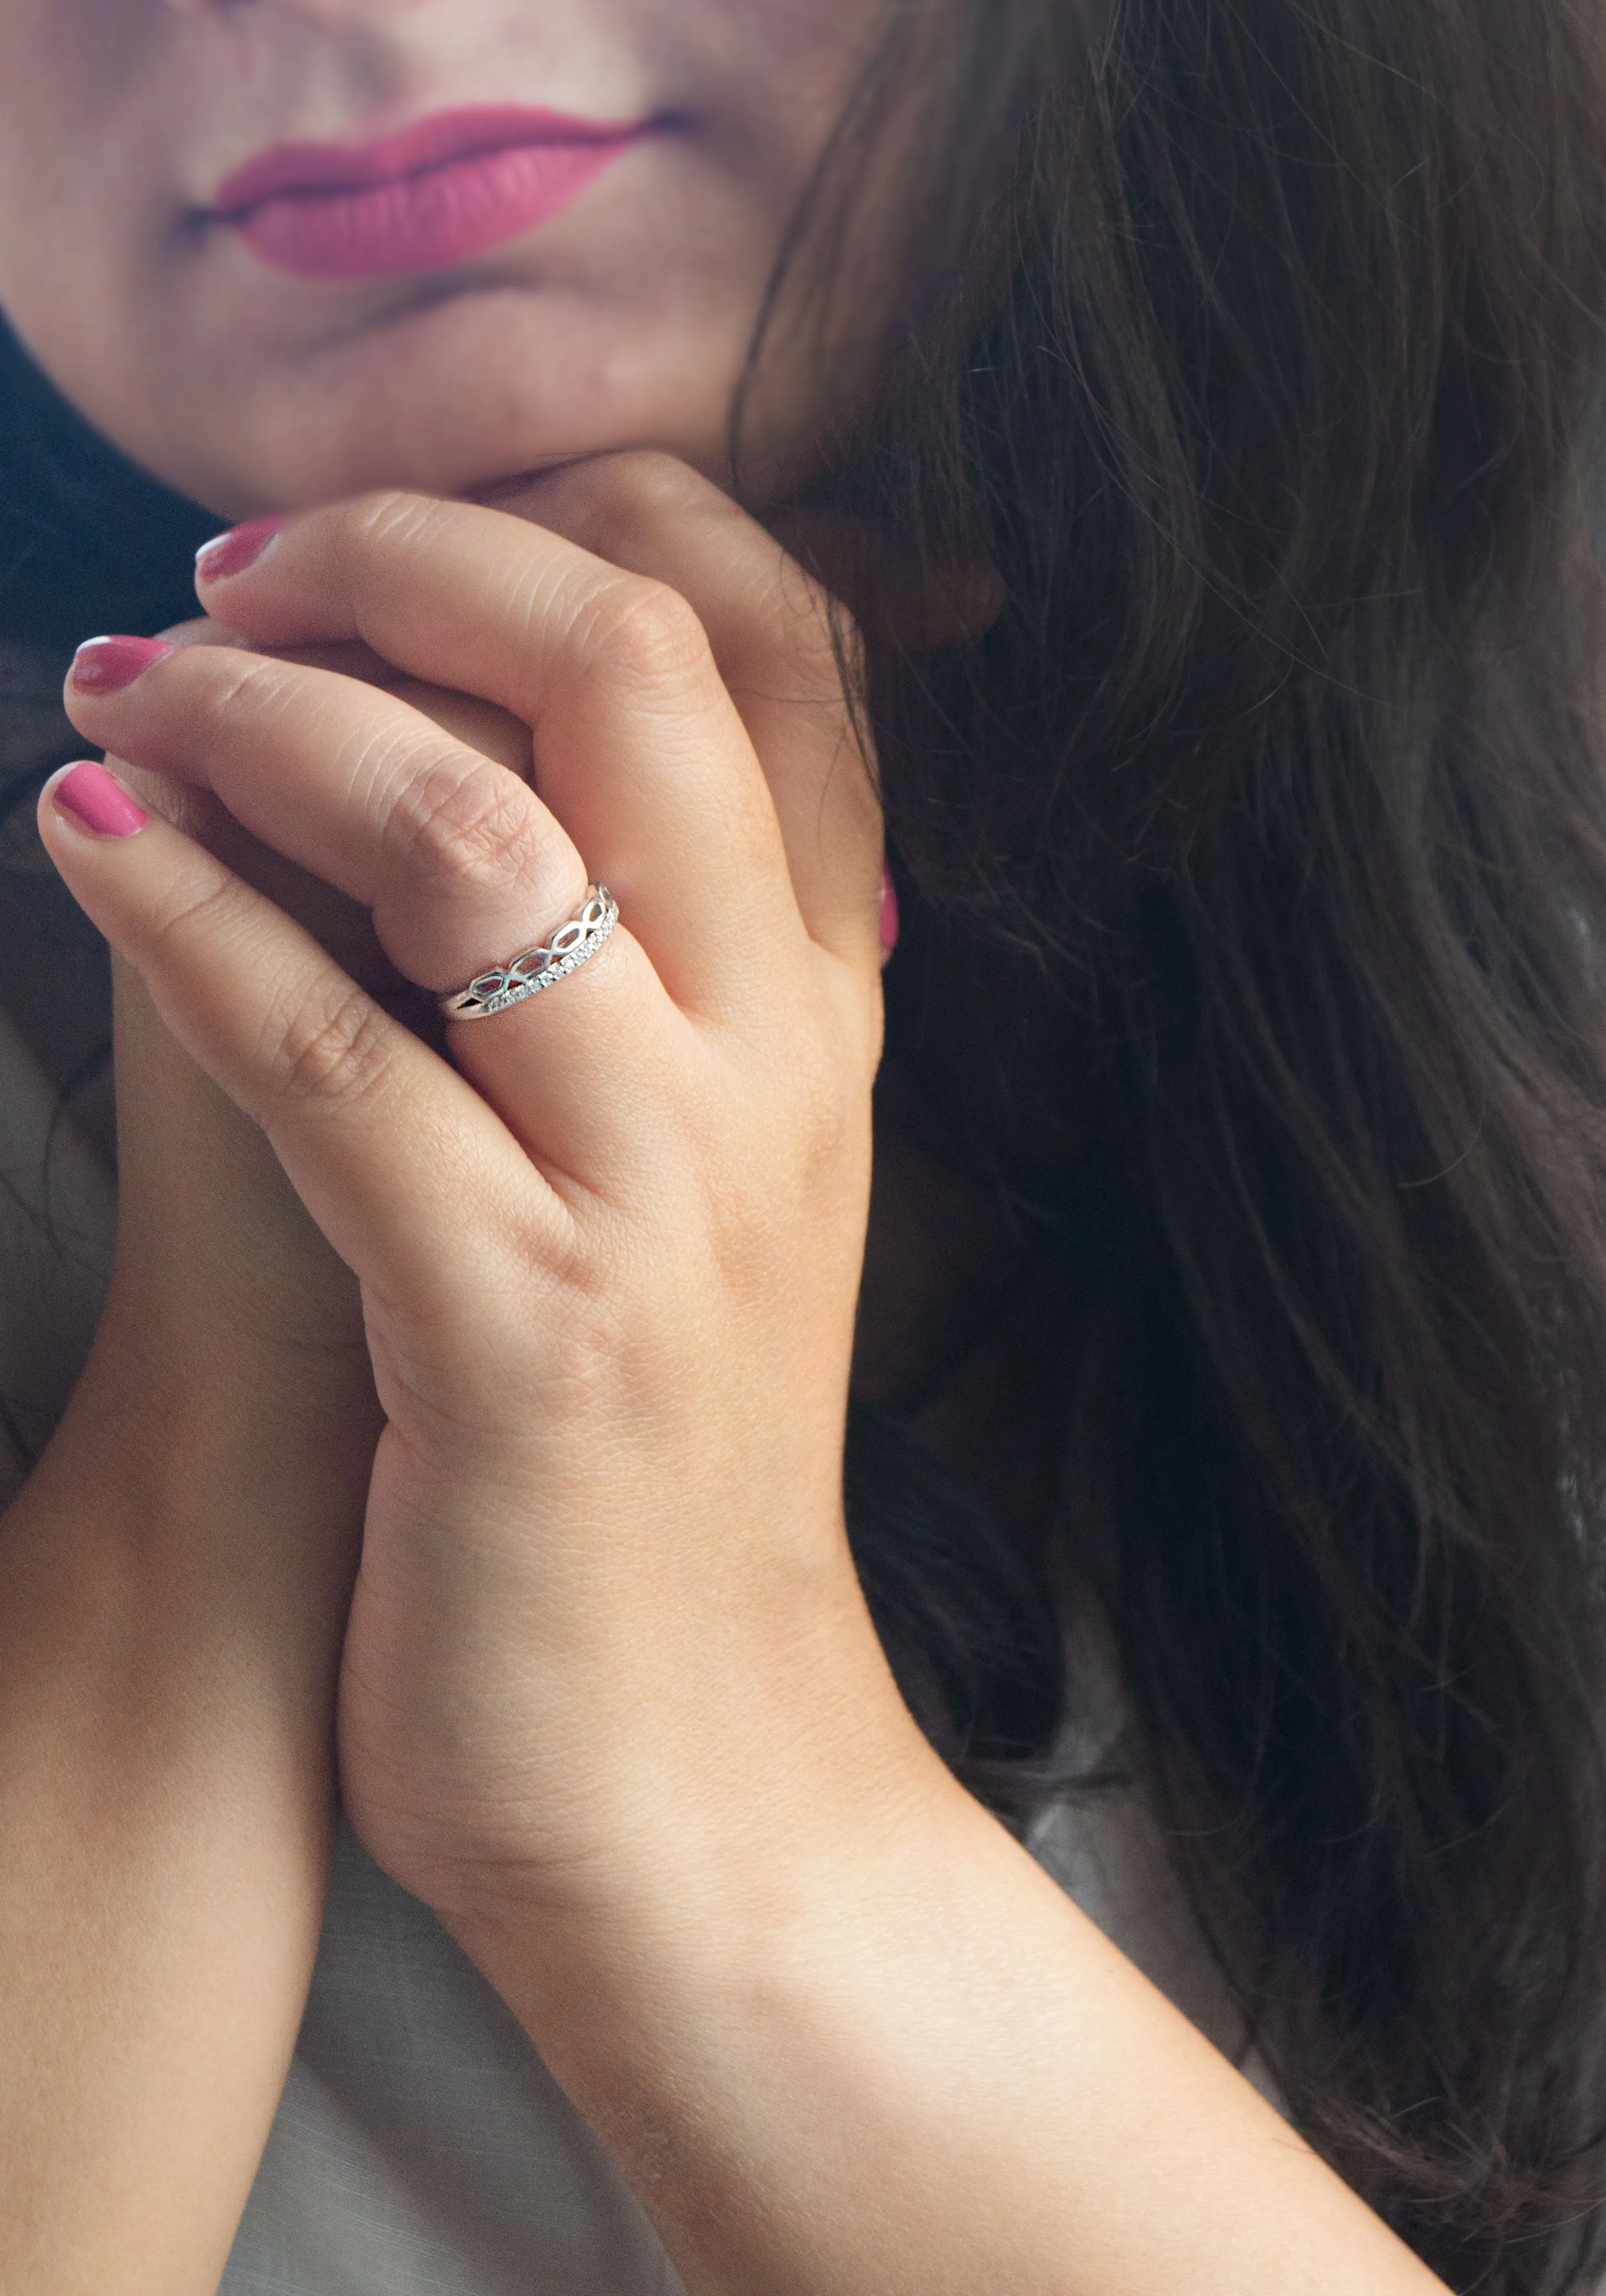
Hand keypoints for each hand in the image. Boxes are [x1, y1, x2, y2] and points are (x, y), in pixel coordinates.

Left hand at [45, 456, 924, 1954]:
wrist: (695, 1779)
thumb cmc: (657, 1463)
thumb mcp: (711, 1186)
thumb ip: (662, 974)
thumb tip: (498, 751)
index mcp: (832, 1016)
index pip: (794, 643)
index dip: (594, 516)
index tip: (402, 539)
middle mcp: (776, 1073)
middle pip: (639, 668)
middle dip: (411, 558)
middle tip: (239, 574)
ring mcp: (660, 1200)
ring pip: (465, 839)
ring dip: (259, 720)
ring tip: (126, 698)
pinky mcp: (522, 1339)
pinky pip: (330, 1066)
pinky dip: (182, 924)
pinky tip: (83, 845)